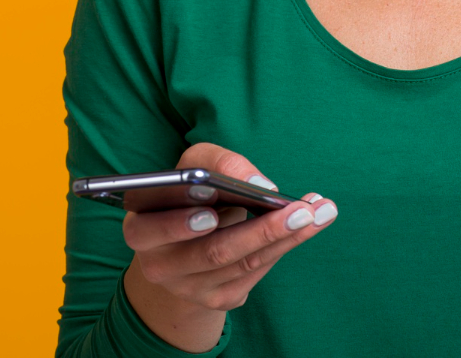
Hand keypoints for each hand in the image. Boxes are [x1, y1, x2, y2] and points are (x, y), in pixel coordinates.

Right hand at [122, 142, 337, 350]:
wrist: (187, 243)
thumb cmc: (191, 193)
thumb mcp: (196, 163)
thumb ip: (219, 162)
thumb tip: (259, 185)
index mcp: (141, 229)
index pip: (151, 230)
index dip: (180, 225)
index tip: (212, 215)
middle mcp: (159, 266)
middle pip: (213, 252)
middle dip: (261, 230)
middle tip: (300, 210)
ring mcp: (190, 288)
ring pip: (243, 264)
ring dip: (287, 237)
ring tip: (319, 211)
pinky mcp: (219, 298)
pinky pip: (256, 274)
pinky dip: (286, 246)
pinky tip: (311, 224)